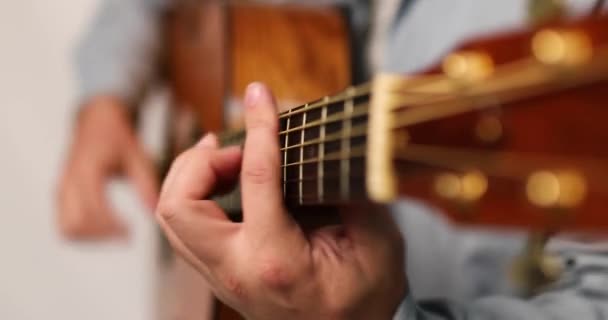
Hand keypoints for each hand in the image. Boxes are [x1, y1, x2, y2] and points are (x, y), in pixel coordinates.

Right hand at [57, 97, 158, 239]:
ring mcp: (61, 187)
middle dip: (102, 236)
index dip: (111, 227)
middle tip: (126, 236)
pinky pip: (64, 223)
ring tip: (116, 234)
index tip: (130, 233)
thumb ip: (145, 184)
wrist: (95, 121)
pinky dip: (82, 233)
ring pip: (67, 227)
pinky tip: (104, 230)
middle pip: (76, 224)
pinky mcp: (60, 193)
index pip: (92, 210)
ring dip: (91, 238)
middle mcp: (69, 180)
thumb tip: (155, 213)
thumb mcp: (137, 156)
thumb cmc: (118, 138)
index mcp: (88, 170)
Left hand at [156, 83, 406, 319]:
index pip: (256, 181)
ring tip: (224, 155)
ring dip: (189, 176)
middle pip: (178, 206)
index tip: (260, 96)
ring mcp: (221, 278)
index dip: (260, 128)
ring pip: (171, 218)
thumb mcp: (378, 240)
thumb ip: (349, 186)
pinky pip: (185, 229)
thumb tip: (315, 133)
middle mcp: (235, 273)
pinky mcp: (219, 275)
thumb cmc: (365, 295)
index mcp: (276, 262)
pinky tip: (224, 180)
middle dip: (198, 162)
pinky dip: (194, 194)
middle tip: (234, 146)